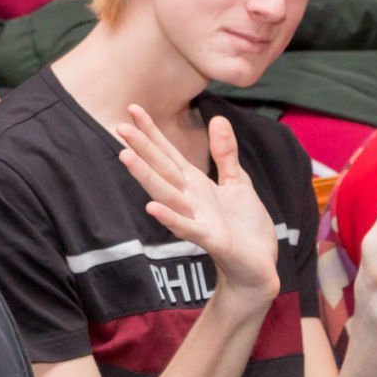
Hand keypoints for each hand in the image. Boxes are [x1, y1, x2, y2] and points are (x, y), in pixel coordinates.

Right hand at [116, 106, 279, 302]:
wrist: (257, 268)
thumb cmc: (245, 228)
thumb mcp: (238, 182)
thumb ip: (225, 154)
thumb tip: (217, 118)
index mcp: (195, 184)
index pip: (168, 153)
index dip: (151, 132)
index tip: (132, 108)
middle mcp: (189, 200)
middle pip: (161, 169)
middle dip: (141, 148)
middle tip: (118, 126)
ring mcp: (196, 219)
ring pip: (166, 194)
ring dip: (145, 176)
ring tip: (125, 156)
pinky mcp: (211, 240)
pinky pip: (187, 228)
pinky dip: (170, 218)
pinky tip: (152, 207)